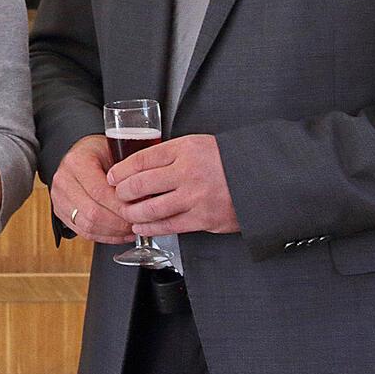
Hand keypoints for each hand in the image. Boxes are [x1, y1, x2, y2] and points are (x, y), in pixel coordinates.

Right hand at [50, 135, 133, 243]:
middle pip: (93, 213)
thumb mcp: (115, 152)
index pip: (100, 191)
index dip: (121, 206)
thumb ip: (126, 174)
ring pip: (87, 226)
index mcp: (77, 162)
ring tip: (130, 230)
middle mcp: (63, 180)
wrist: (81, 155)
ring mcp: (59, 197)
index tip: (138, 212)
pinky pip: (83, 232)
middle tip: (137, 224)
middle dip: (119, 223)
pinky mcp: (60, 211)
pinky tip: (119, 234)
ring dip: (113, 233)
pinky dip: (104, 236)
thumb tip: (146, 199)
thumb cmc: (99, 153)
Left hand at [109, 133, 239, 234]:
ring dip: (133, 212)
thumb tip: (141, 166)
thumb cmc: (228, 161)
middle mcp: (187, 172)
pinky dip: (150, 227)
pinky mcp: (204, 218)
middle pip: (141, 184)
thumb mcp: (198, 145)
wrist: (261, 178)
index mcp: (184, 149)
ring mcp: (195, 197)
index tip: (113, 176)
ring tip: (127, 212)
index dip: (121, 170)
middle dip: (122, 192)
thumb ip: (171, 154)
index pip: (141, 159)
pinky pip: (169, 225)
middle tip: (117, 195)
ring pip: (151, 208)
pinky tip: (142, 226)